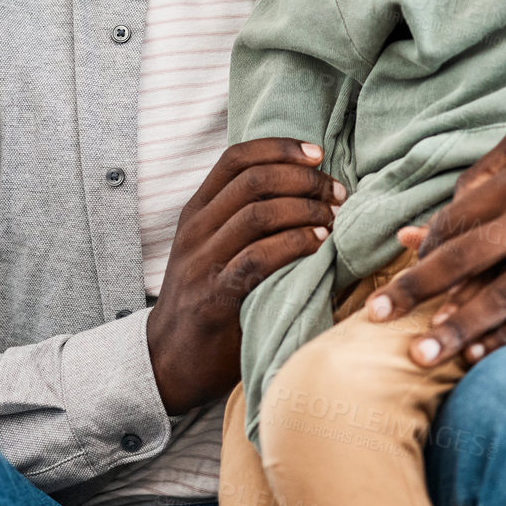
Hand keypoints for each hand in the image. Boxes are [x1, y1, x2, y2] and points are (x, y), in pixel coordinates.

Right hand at [147, 138, 346, 412]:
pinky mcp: (214, 297)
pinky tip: (318, 244)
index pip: (236, 158)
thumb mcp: (212, 246)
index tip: (318, 153)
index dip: (280, 148)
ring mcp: (201, 262)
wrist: (169, 358)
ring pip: (257, 213)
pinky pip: (258, 258)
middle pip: (253, 181)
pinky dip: (294, 244)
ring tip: (332, 217)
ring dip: (305, 209)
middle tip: (337, 192)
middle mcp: (195, 229)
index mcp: (196, 210)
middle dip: (303, 179)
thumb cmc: (205, 295)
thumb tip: (308, 186)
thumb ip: (243, 216)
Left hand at [367, 121, 505, 367]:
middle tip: (375, 318)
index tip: (400, 269)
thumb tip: (429, 223)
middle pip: (466, 261)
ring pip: (502, 297)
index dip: (424, 247)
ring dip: (458, 328)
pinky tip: (479, 354)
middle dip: (417, 291)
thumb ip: (480, 176)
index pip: (457, 220)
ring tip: (421, 356)